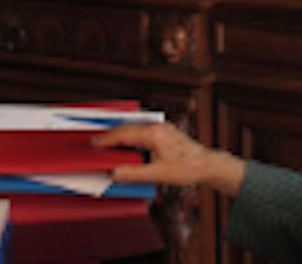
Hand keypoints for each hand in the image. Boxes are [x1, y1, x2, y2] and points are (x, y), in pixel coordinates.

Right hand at [91, 122, 246, 196]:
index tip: (94, 143)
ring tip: (109, 142)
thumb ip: (134, 173)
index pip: (123, 134)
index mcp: (153, 134)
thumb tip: (115, 173)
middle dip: (111, 135)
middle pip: (127, 128)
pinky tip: (128, 142)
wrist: (207, 165)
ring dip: (121, 134)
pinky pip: (143, 129)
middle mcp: (157, 127)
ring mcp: (163, 128)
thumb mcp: (158, 175)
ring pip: (135, 127)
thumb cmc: (186, 169)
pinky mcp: (166, 132)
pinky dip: (131, 135)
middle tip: (97, 142)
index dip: (106, 139)